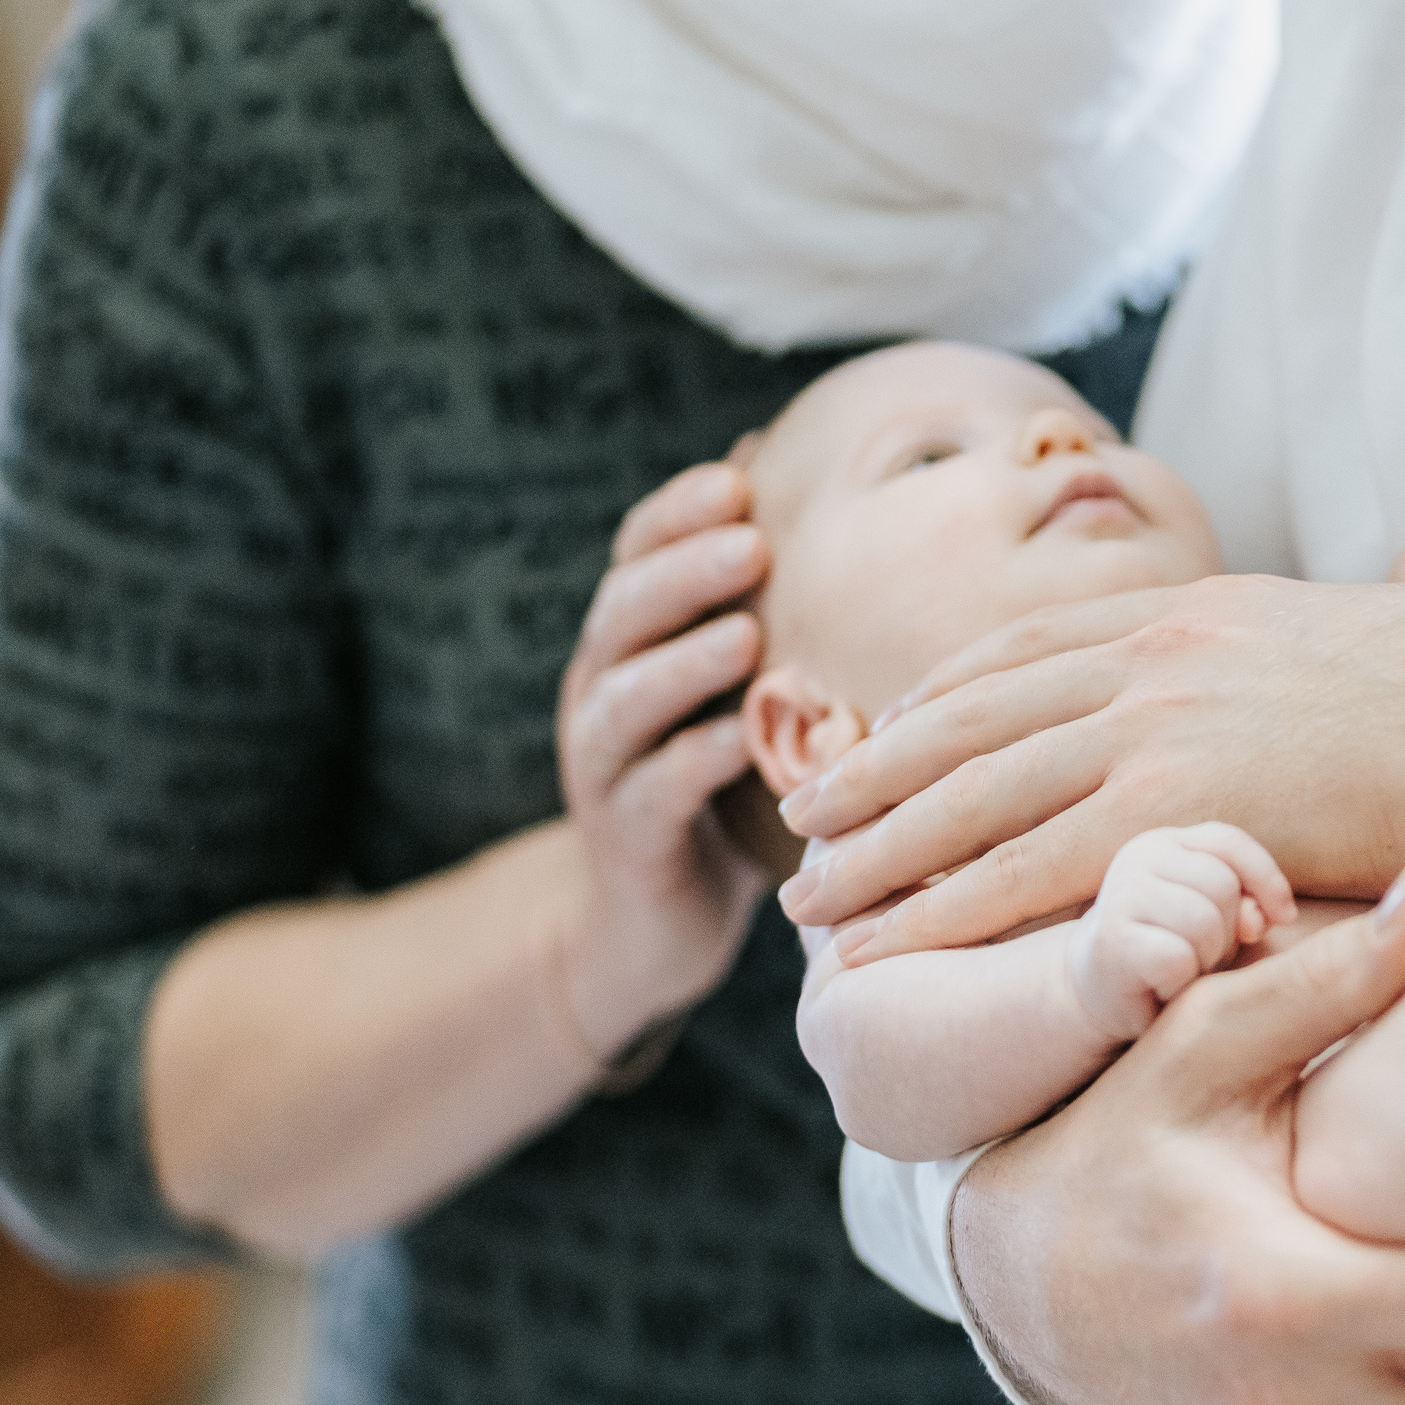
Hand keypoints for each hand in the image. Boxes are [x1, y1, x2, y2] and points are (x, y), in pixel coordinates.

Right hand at [555, 459, 773, 1057]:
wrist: (654, 924)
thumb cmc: (723, 785)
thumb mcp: (739, 690)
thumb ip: (764, 605)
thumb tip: (801, 491)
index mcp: (632, 642)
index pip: (639, 554)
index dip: (678, 514)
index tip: (739, 480)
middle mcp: (604, 691)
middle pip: (625, 611)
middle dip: (684, 571)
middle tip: (750, 541)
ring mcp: (605, 766)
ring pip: (628, 698)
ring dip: (685, 662)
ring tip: (744, 634)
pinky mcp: (628, 837)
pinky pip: (655, 791)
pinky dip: (693, 763)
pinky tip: (738, 742)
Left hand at [777, 572, 1404, 959]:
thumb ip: (1387, 608)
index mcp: (1200, 614)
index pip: (1030, 649)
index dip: (940, 699)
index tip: (883, 730)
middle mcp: (1156, 659)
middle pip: (972, 717)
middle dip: (875, 770)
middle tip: (804, 815)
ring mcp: (1160, 728)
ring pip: (973, 796)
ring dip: (876, 849)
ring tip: (809, 900)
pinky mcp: (1179, 809)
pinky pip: (1024, 873)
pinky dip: (935, 915)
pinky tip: (879, 955)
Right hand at [1067, 823, 1297, 1039]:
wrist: (1097, 996)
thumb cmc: (1167, 953)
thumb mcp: (1216, 923)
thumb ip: (1246, 907)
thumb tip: (1259, 919)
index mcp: (1165, 843)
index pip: (1228, 841)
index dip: (1266, 878)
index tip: (1285, 918)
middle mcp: (1137, 857)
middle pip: (1222, 885)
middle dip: (1227, 931)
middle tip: (1202, 956)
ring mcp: (1120, 894)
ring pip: (1202, 922)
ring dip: (1204, 958)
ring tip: (1183, 970)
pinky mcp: (1111, 939)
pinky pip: (1177, 958)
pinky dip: (1180, 983)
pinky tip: (1161, 987)